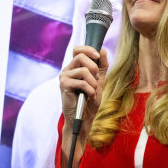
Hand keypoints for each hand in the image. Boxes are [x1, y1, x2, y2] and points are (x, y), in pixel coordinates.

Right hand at [58, 46, 108, 167]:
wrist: (83, 118)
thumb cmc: (89, 100)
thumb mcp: (99, 81)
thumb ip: (101, 66)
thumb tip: (103, 50)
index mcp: (74, 67)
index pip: (78, 49)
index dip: (89, 49)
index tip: (97, 56)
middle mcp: (67, 70)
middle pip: (81, 56)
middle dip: (94, 67)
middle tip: (96, 79)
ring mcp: (64, 77)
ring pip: (83, 70)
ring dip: (93, 82)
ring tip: (92, 91)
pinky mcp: (64, 86)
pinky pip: (82, 82)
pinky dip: (90, 89)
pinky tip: (89, 96)